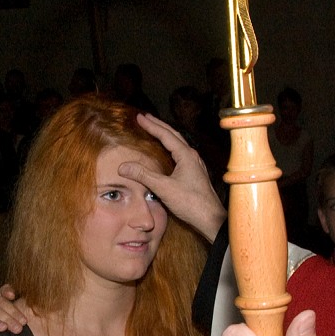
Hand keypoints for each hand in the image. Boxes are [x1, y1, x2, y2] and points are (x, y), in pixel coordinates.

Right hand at [118, 114, 226, 242]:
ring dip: (166, 135)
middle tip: (145, 118)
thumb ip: (144, 176)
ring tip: (155, 130)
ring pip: (179, 144)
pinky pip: (181, 154)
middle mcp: (192, 157)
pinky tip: (168, 153)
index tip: (139, 117)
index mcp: (186, 155)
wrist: (211, 218)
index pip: (166, 135)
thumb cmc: (191, 203)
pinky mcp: (196, 174)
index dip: (151, 125)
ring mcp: (196, 165)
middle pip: (174, 135)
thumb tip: (123, 166)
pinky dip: (171, 147)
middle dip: (158, 125)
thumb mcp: (164, 188)